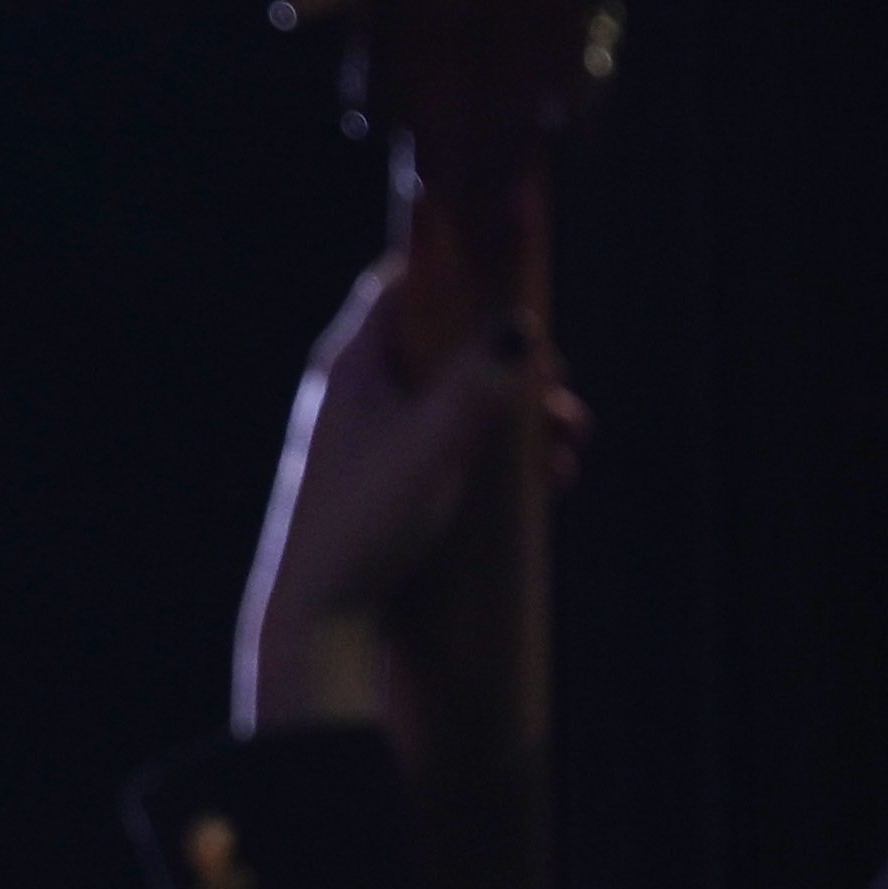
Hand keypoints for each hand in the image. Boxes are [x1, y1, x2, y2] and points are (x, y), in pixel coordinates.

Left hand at [232, 253, 584, 749]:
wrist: (320, 615)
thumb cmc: (366, 521)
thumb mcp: (435, 444)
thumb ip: (479, 383)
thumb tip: (522, 327)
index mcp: (355, 365)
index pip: (404, 284)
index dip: (460, 273)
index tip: (516, 284)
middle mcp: (362, 393)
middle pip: (448, 344)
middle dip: (513, 364)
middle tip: (559, 396)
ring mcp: (377, 439)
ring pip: (462, 400)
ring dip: (520, 415)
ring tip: (566, 448)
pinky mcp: (395, 483)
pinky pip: (457, 445)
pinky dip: (502, 453)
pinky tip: (547, 483)